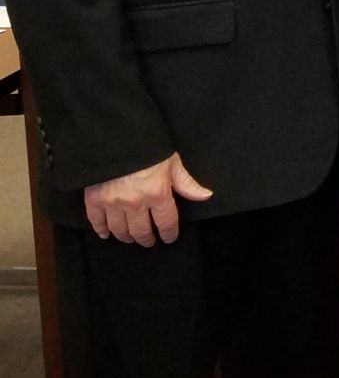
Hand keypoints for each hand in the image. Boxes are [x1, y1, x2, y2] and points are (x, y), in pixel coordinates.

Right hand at [83, 153, 212, 245]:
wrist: (116, 135)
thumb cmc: (149, 148)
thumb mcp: (172, 162)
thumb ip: (186, 183)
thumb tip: (205, 196)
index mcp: (157, 194)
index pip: (166, 222)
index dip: (169, 233)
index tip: (169, 238)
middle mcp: (135, 203)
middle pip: (141, 231)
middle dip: (147, 239)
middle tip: (149, 241)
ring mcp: (112, 203)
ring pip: (120, 230)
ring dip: (126, 237)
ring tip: (131, 238)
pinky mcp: (94, 199)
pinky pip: (96, 222)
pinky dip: (101, 230)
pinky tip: (105, 234)